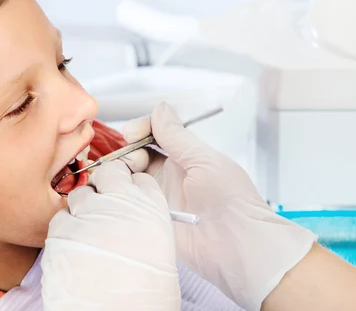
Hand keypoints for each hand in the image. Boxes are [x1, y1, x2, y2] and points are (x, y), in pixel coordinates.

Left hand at [41, 160, 180, 310]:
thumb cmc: (143, 297)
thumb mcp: (159, 254)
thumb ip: (144, 223)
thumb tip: (131, 216)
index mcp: (151, 210)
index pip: (139, 178)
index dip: (130, 186)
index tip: (126, 197)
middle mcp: (122, 203)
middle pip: (110, 173)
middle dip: (105, 185)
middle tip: (103, 207)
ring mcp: (90, 213)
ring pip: (81, 193)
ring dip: (83, 208)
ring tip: (86, 233)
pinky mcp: (63, 229)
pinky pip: (60, 217)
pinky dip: (65, 228)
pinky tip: (72, 247)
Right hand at [121, 103, 316, 310]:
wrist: (237, 246)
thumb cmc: (230, 199)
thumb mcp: (204, 160)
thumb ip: (177, 136)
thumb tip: (159, 108)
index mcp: (186, 159)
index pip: (155, 135)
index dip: (141, 130)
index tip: (131, 132)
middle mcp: (169, 177)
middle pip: (137, 156)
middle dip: (128, 151)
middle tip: (131, 158)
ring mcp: (158, 200)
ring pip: (129, 178)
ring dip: (121, 171)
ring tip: (124, 175)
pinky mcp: (150, 221)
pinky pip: (127, 205)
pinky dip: (118, 195)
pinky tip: (117, 191)